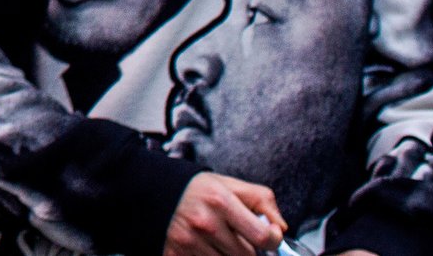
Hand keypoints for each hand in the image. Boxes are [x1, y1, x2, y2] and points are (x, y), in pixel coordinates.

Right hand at [163, 173, 284, 255]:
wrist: (150, 190)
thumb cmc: (195, 189)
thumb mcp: (228, 184)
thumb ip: (261, 200)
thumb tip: (281, 227)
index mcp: (220, 201)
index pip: (263, 237)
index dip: (273, 239)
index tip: (270, 235)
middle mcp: (205, 224)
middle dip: (247, 248)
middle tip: (236, 235)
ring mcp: (189, 243)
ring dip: (229, 255)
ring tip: (219, 240)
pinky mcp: (175, 255)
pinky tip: (205, 247)